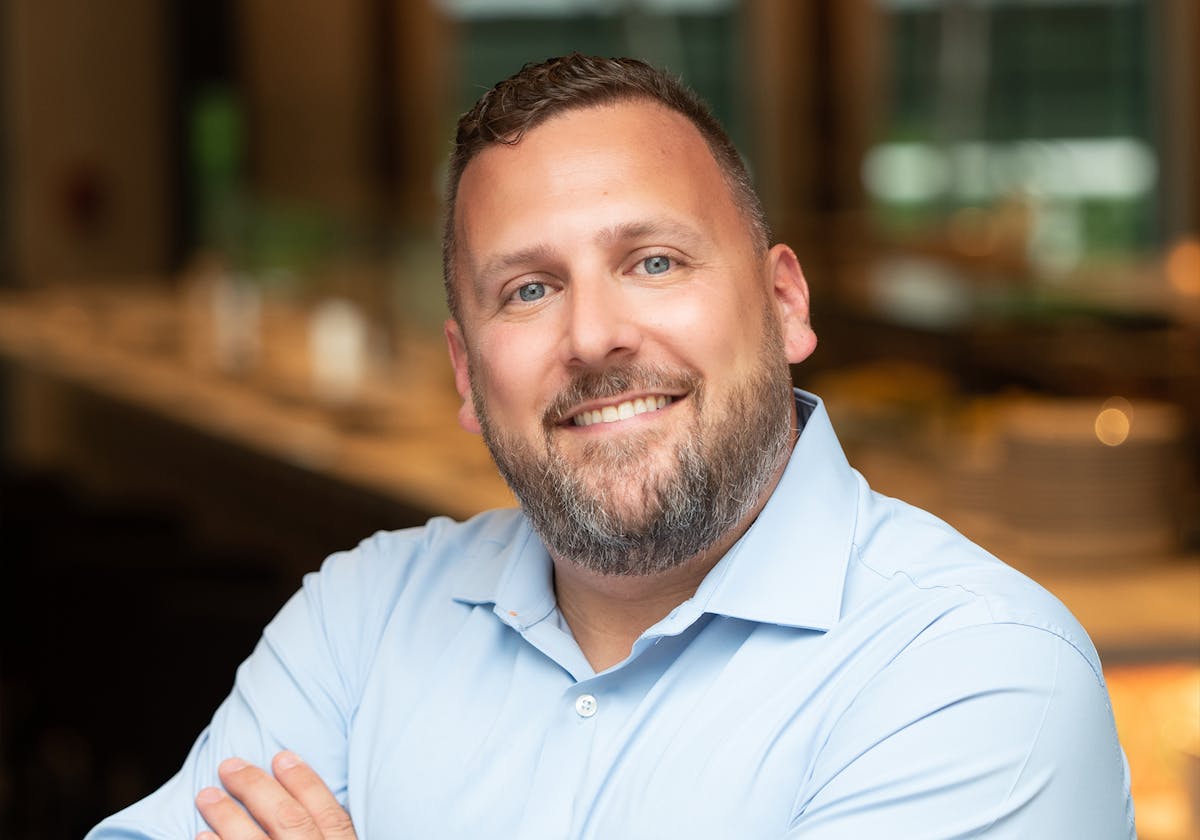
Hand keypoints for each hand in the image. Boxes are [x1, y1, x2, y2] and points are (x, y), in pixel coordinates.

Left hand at [195, 751, 356, 839]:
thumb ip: (332, 832)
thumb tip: (306, 801)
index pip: (330, 814)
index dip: (305, 781)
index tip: (281, 756)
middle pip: (290, 820)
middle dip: (257, 788)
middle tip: (230, 766)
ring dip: (227, 817)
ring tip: (206, 796)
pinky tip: (201, 837)